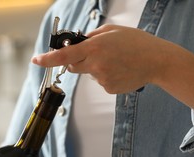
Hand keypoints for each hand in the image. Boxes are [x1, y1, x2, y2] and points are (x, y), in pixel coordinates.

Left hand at [32, 24, 193, 120]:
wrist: (158, 61)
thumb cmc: (137, 43)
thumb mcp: (112, 31)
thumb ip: (92, 36)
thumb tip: (78, 43)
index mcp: (95, 47)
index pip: (64, 56)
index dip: (47, 59)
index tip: (36, 60)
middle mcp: (96, 64)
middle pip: (72, 67)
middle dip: (75, 61)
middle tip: (93, 54)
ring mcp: (102, 79)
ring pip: (88, 74)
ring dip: (95, 68)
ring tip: (116, 61)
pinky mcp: (109, 88)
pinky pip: (100, 81)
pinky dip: (106, 76)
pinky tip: (119, 70)